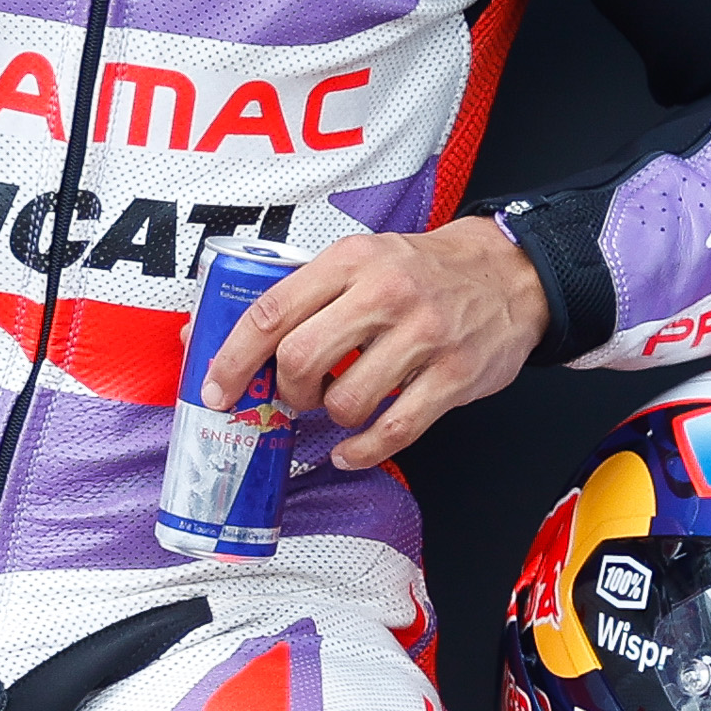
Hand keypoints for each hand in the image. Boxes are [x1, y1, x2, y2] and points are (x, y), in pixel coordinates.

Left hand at [203, 221, 548, 471]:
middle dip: (286, 389)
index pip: (272, 311)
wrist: (509, 274)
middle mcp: (386, 293)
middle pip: (300, 357)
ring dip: (330, 415)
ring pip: (345, 400)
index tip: (217, 390)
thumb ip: (295, 296)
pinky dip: (361, 450)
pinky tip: (350, 448)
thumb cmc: (420, 272)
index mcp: (351, 260)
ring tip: (340, 403)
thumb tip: (201, 334)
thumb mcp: (358, 261)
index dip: (233, 358)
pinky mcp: (453, 377)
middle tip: (295, 394)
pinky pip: (393, 430)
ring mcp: (424, 336)